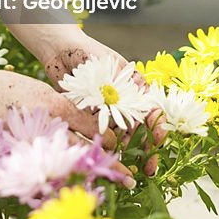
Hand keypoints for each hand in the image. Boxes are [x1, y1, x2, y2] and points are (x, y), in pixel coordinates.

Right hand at [0, 68, 135, 186]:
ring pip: (69, 165)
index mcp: (57, 108)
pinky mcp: (23, 156)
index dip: (112, 141)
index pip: (92, 128)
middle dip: (109, 166)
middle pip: (86, 152)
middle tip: (128, 178)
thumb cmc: (11, 89)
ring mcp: (35, 146)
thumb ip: (66, 109)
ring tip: (106, 188)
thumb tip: (91, 125)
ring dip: (91, 177)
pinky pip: (47, 172)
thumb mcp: (45, 93)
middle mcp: (50, 129)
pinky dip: (63, 182)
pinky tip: (74, 188)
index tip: (123, 150)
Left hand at [42, 34, 165, 174]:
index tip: (157, 139)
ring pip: (122, 135)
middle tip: (148, 168)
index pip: (152, 110)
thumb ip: (124, 91)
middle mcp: (123, 101)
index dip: (157, 126)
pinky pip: (102, 134)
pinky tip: (108, 155)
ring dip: (127, 150)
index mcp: (134, 88)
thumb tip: (136, 117)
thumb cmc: (88, 53)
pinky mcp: (91, 117)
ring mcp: (108, 110)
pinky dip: (107, 145)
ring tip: (127, 163)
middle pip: (140, 129)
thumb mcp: (112, 68)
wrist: (60, 50)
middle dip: (147, 149)